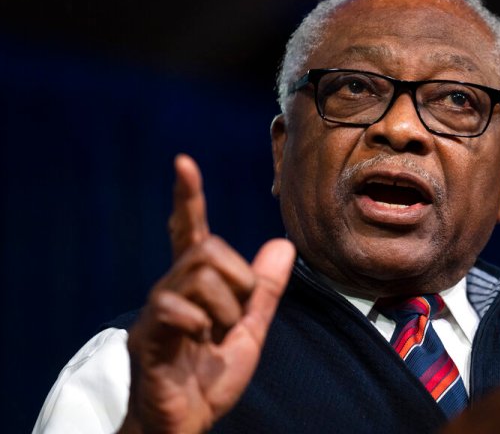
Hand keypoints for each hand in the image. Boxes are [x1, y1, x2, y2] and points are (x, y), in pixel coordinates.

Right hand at [119, 154, 294, 432]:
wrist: (186, 424)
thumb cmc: (208, 379)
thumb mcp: (250, 330)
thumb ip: (265, 290)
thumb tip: (283, 242)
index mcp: (195, 287)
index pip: (191, 232)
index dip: (188, 198)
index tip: (184, 162)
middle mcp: (170, 290)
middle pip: (207, 249)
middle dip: (238, 280)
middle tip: (235, 318)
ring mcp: (155, 312)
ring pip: (198, 273)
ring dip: (224, 307)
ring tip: (216, 336)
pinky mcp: (145, 337)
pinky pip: (173, 306)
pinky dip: (200, 322)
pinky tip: (199, 341)